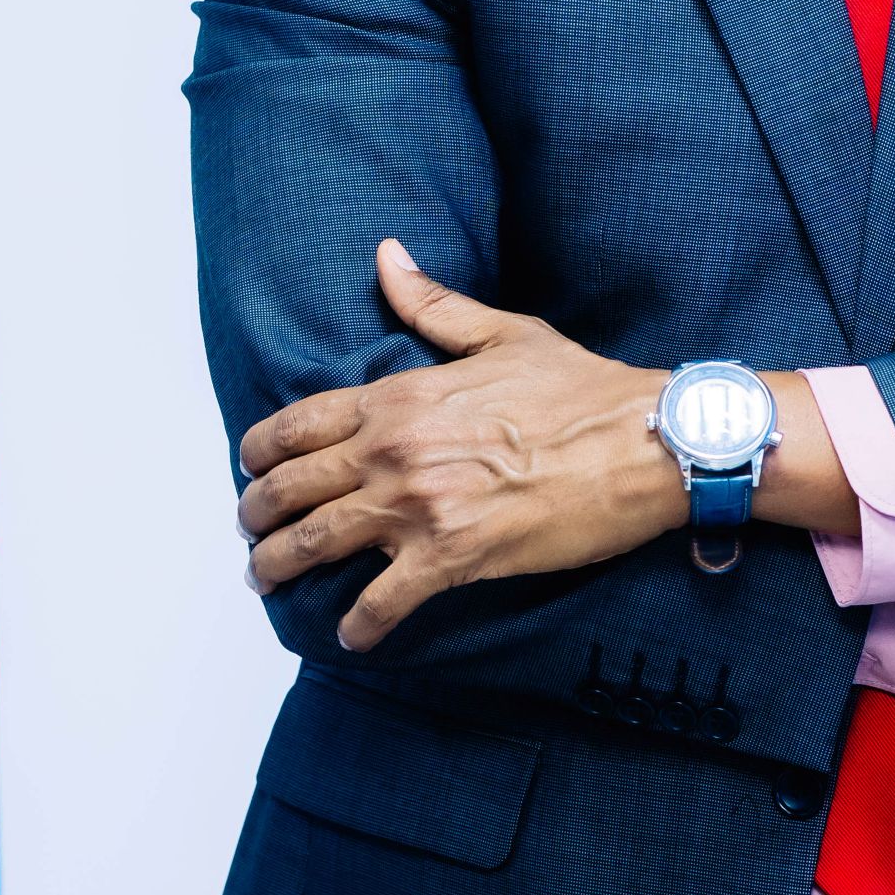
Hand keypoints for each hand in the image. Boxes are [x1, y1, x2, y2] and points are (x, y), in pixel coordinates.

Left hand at [238, 242, 685, 648]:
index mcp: (400, 397)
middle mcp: (395, 451)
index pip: (297, 424)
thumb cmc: (582, 390)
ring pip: (315, 546)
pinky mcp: (453, 557)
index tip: (251, 469)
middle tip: (251, 532)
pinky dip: (360, 627)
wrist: (643, 442)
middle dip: (256, 515)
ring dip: (278, 567)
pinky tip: (352, 638)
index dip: (260, 452)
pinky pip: (382, 603)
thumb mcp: (502, 333)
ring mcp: (419, 508)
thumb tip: (385, 256)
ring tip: (266, 579)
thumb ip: (431, 303)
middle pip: (290, 489)